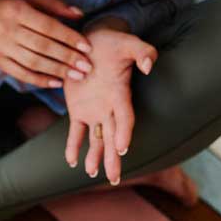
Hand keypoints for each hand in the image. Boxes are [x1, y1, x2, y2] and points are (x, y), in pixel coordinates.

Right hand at [0, 0, 93, 87]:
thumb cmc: (4, 4)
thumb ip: (54, 5)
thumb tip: (80, 15)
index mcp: (18, 11)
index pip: (49, 27)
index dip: (69, 38)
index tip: (87, 47)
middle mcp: (8, 30)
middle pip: (43, 47)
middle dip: (67, 58)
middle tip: (87, 66)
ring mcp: (1, 48)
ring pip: (33, 62)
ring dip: (57, 71)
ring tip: (77, 76)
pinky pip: (20, 74)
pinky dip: (39, 80)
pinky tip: (56, 82)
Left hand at [63, 28, 156, 183]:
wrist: (91, 42)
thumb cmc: (113, 42)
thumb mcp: (128, 42)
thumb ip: (143, 52)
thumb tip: (149, 65)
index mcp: (121, 94)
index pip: (125, 117)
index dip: (124, 132)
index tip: (122, 148)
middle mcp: (109, 108)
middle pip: (113, 137)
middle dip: (113, 158)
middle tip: (114, 179)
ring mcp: (94, 111)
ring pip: (96, 139)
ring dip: (95, 157)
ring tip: (91, 174)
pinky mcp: (78, 110)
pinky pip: (76, 132)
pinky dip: (73, 146)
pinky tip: (71, 162)